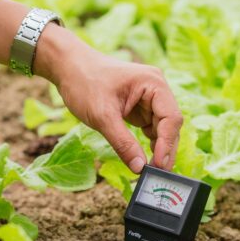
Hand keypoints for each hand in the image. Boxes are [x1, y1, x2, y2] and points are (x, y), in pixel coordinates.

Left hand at [35, 25, 182, 173]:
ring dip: (158, 148)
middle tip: (157, 173)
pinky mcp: (141, 107)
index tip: (159, 165)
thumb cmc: (84, 82)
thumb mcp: (102, 116)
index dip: (168, 144)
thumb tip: (140, 168)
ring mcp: (149, 98)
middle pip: (170, 124)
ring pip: (162, 128)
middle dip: (165, 149)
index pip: (171, 117)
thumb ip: (123, 143)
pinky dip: (149, 143)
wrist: (68, 66)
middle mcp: (156, 89)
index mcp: (153, 83)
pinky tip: (142, 156)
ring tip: (150, 168)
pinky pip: (151, 128)